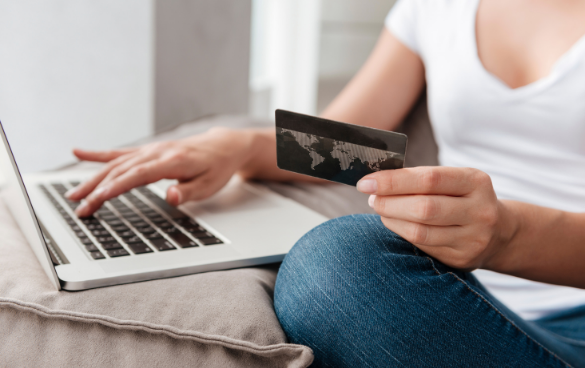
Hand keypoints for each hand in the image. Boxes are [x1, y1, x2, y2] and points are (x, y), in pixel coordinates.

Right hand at [66, 127, 256, 216]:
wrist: (224, 146)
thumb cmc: (217, 167)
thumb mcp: (210, 184)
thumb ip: (189, 192)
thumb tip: (170, 198)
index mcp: (172, 161)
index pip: (137, 176)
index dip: (115, 187)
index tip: (96, 199)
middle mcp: (157, 152)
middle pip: (121, 170)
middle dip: (97, 188)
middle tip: (78, 206)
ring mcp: (151, 150)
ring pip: (116, 163)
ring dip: (93, 177)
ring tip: (73, 194)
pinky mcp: (149, 150)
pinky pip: (121, 152)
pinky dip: (99, 154)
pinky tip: (79, 153)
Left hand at [357, 167, 515, 270]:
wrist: (500, 233)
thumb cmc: (464, 198)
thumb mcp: (455, 180)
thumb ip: (421, 178)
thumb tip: (377, 179)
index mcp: (475, 182)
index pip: (429, 179)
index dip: (393, 181)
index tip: (367, 181)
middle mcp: (479, 210)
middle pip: (424, 208)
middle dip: (389, 202)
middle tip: (371, 197)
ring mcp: (473, 238)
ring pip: (420, 231)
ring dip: (391, 219)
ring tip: (379, 208)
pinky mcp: (462, 258)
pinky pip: (422, 246)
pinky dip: (401, 233)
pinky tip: (393, 223)